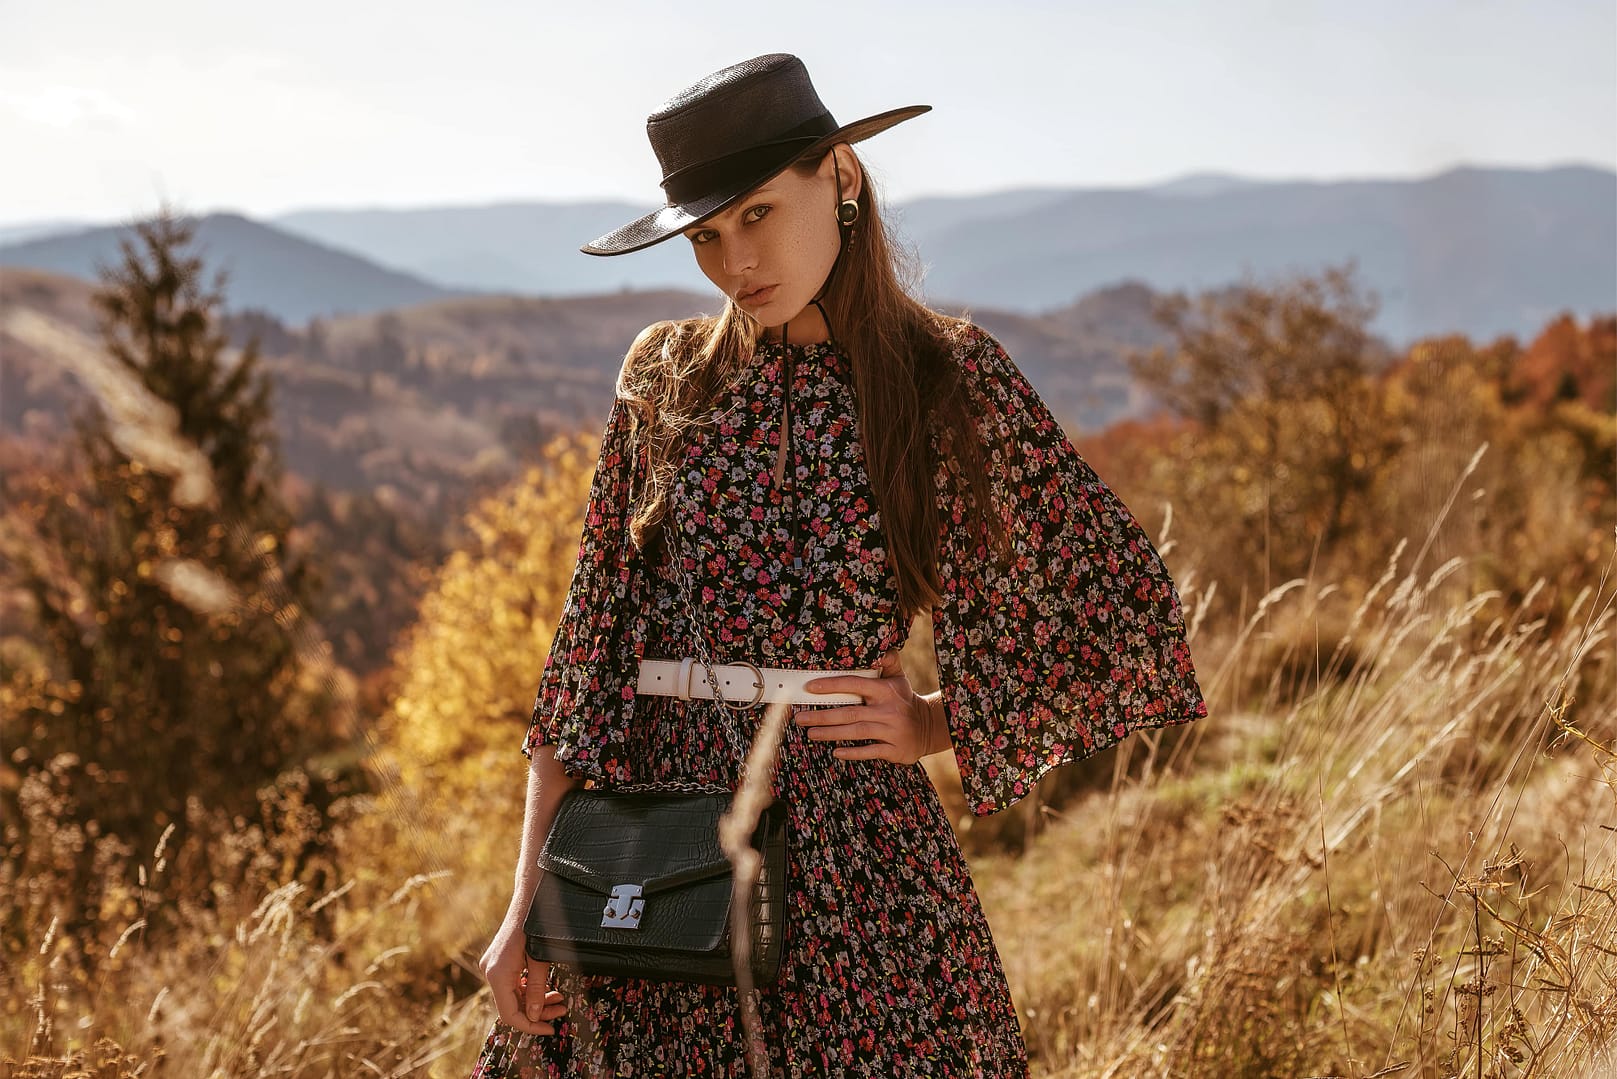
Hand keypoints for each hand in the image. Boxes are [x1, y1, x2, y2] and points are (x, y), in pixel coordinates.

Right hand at [477, 917, 567, 1034]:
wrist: (529, 898)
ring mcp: (493, 967)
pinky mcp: (499, 962)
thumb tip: (534, 1015)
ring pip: (513, 996)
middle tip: (561, 1011)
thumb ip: (536, 989)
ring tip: (559, 999)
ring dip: (535, 1001)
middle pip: (512, 1006)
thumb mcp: (540, 960)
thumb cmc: (535, 925)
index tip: (549, 1029)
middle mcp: (490, 972)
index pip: (509, 1014)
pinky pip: (512, 985)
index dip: (530, 1026)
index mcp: (497, 974)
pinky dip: (529, 990)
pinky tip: (546, 989)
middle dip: (537, 1012)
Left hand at [793, 651, 947, 764]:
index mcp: (886, 691)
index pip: (855, 684)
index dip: (832, 685)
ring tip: (810, 733)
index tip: (810, 687)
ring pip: (856, 732)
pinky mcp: (895, 750)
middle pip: (850, 713)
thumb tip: (879, 647)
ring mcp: (892, 731)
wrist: (929, 726)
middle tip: (800, 718)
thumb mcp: (899, 678)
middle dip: (823, 716)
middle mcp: (889, 710)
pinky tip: (835, 752)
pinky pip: (870, 751)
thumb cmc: (904, 700)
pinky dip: (853, 753)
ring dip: (831, 733)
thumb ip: (888, 662)